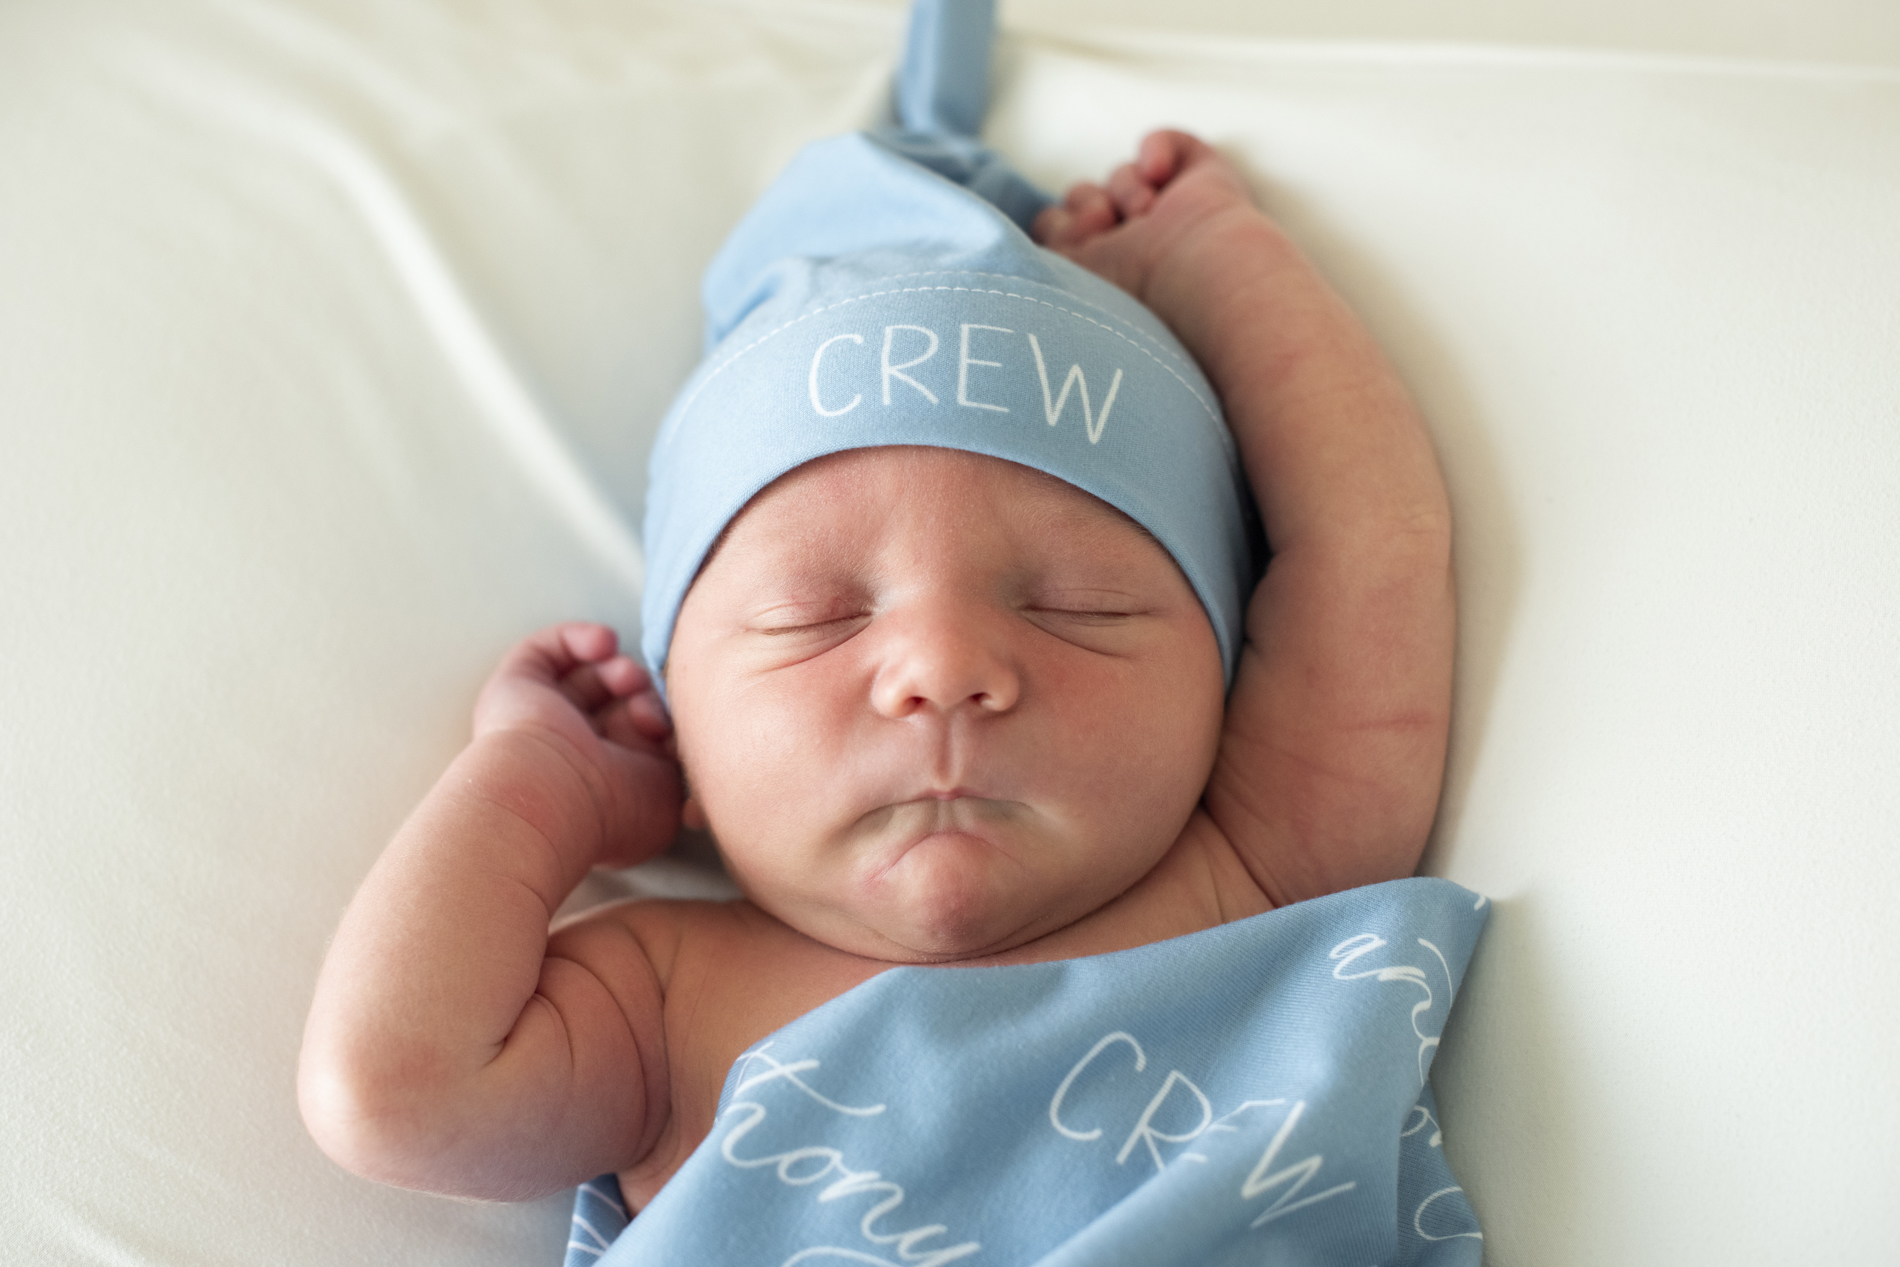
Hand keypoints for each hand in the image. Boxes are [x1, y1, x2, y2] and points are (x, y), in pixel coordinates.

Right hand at [472, 622, 681, 867]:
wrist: (548, 797)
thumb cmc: (611, 809)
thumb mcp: (668, 791)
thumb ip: (678, 758)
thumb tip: (681, 733)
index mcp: (601, 786)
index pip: (639, 739)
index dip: (663, 724)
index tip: (672, 733)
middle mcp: (569, 756)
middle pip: (618, 704)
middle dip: (644, 697)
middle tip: (648, 711)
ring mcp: (540, 722)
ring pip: (588, 677)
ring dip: (619, 668)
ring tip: (627, 678)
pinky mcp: (515, 688)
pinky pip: (547, 649)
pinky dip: (580, 637)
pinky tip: (604, 643)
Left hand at [1033, 130, 1273, 319]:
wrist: (1198, 275)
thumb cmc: (1133, 290)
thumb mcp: (1062, 278)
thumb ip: (1040, 255)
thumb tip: (1039, 225)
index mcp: (1105, 275)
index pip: (1059, 231)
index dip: (1063, 229)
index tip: (1082, 245)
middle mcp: (1137, 245)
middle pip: (1084, 197)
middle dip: (1089, 208)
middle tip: (1111, 228)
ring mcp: (1172, 212)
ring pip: (1119, 173)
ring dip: (1125, 189)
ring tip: (1147, 215)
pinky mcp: (1204, 179)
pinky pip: (1164, 141)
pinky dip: (1158, 148)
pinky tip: (1161, 175)